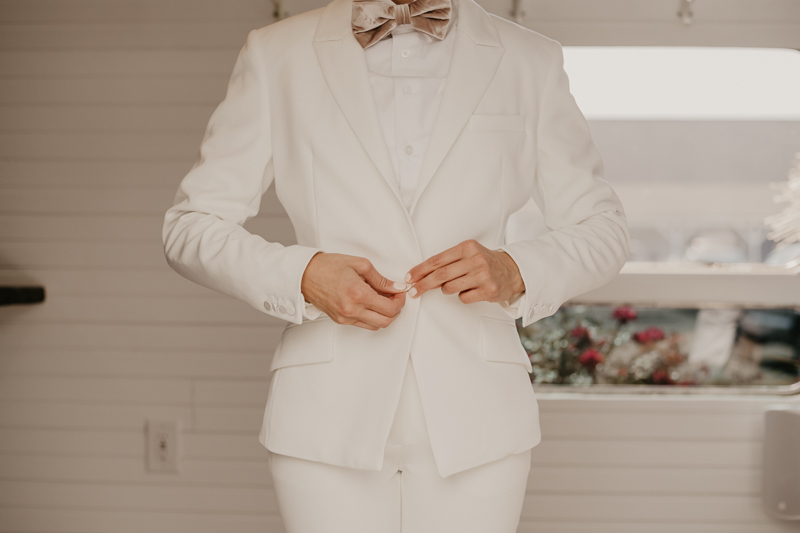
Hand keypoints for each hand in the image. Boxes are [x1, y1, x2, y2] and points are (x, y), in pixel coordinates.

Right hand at [301, 252, 408, 330]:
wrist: (305, 274)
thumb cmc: (328, 266)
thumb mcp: (360, 265)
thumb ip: (381, 279)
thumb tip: (396, 287)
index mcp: (358, 294)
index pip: (390, 308)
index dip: (400, 301)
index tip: (400, 293)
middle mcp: (352, 310)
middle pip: (386, 321)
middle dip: (395, 310)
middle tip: (395, 297)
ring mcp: (345, 317)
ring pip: (376, 326)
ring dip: (384, 315)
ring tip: (382, 300)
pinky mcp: (340, 320)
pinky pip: (363, 324)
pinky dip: (372, 317)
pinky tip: (370, 304)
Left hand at [404, 240, 524, 303]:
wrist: (512, 271)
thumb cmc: (485, 262)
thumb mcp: (468, 254)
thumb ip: (448, 262)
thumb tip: (423, 276)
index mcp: (467, 247)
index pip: (437, 260)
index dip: (420, 270)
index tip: (410, 277)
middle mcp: (475, 259)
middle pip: (440, 275)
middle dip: (423, 284)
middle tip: (413, 292)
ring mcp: (483, 275)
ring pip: (450, 288)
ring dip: (447, 290)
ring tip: (458, 285)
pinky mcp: (488, 290)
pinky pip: (463, 298)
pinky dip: (463, 296)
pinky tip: (472, 290)